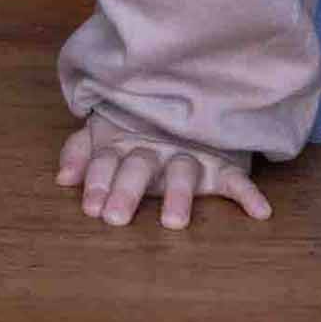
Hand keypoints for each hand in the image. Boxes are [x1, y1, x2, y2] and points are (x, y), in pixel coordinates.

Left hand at [56, 114, 271, 229]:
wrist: (186, 100)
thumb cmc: (136, 127)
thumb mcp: (103, 134)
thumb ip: (79, 152)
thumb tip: (60, 178)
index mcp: (124, 143)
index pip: (106, 161)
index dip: (96, 181)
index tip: (90, 207)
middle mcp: (155, 148)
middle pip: (139, 167)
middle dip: (126, 190)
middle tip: (115, 217)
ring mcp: (188, 154)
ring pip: (183, 171)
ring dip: (178, 194)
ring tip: (172, 221)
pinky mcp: (219, 162)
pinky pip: (236, 176)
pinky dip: (249, 193)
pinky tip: (260, 212)